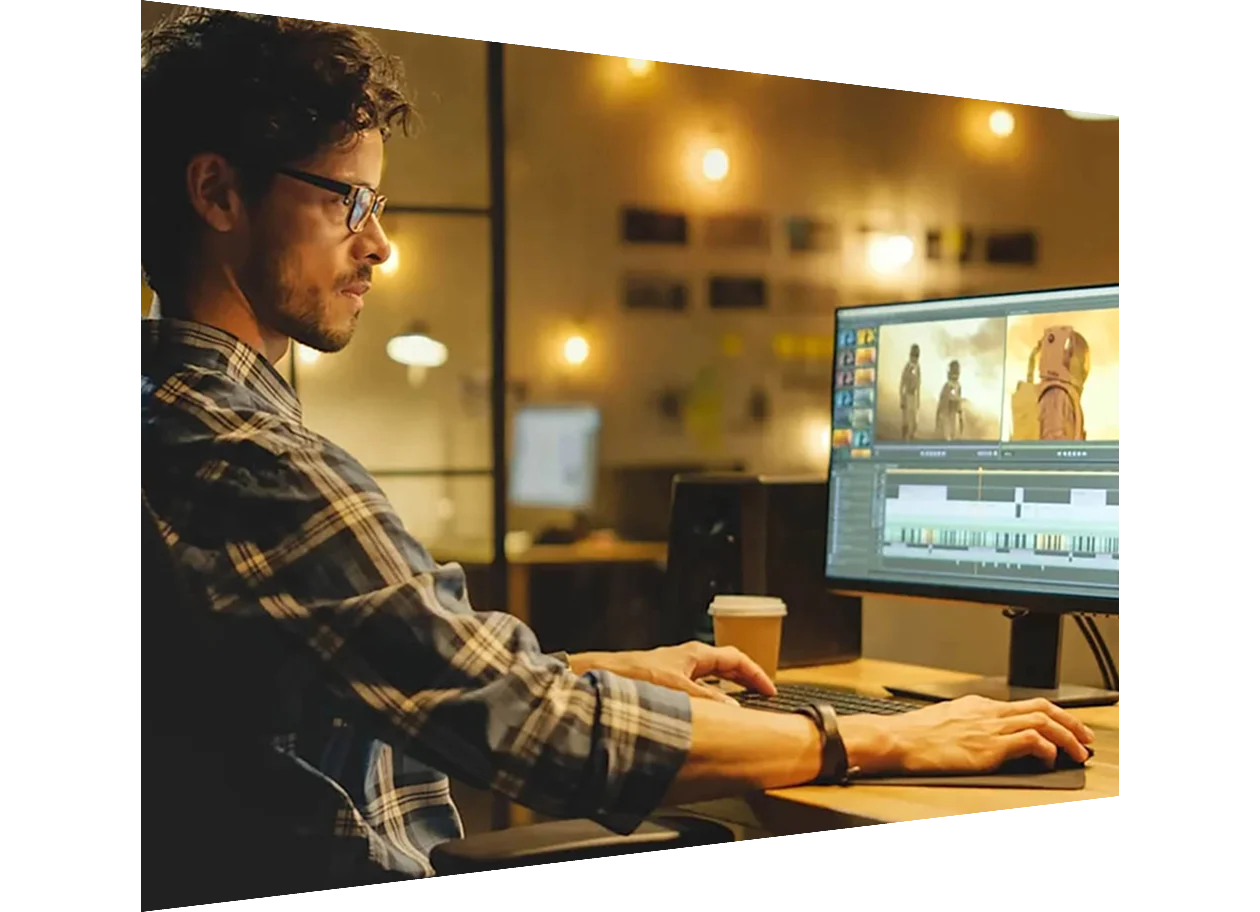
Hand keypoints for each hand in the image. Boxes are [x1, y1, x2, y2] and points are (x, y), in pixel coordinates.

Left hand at [569, 642, 775, 704]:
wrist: (600, 675)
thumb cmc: (634, 675)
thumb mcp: (677, 689)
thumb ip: (707, 698)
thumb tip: (734, 708)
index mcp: (695, 654)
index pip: (736, 659)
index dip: (756, 674)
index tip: (771, 690)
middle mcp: (687, 659)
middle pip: (726, 665)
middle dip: (746, 679)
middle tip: (762, 696)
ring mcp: (676, 669)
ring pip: (711, 676)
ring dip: (728, 688)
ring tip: (742, 703)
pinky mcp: (665, 682)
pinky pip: (697, 687)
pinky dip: (710, 696)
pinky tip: (708, 711)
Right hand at [876, 695, 1094, 773]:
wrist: (898, 739)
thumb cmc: (914, 735)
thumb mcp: (946, 720)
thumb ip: (969, 723)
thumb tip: (982, 736)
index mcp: (978, 705)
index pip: (1024, 705)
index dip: (1050, 715)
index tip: (1062, 727)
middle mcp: (989, 712)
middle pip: (1041, 707)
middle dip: (1070, 721)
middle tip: (1084, 736)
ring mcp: (990, 728)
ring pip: (1043, 721)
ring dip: (1067, 736)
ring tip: (1078, 751)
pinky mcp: (990, 747)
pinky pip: (1031, 741)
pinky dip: (1047, 748)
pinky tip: (1049, 759)